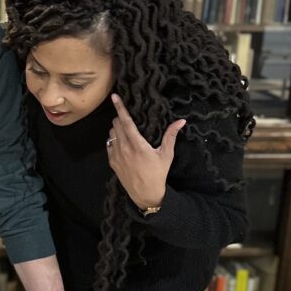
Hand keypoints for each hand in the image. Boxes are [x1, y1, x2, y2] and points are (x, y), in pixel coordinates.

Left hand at [106, 93, 185, 210]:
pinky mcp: (112, 162)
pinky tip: (122, 144)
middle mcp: (124, 148)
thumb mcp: (167, 154)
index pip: (126, 121)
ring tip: (127, 131)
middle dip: (120, 118)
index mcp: (137, 145)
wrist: (146, 194)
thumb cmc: (158, 173)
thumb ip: (171, 136)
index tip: (114, 97)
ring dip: (116, 129)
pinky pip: (109, 144)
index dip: (120, 107)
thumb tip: (181, 121)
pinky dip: (114, 140)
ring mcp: (116, 155)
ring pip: (111, 133)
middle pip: (116, 124)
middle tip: (128, 118)